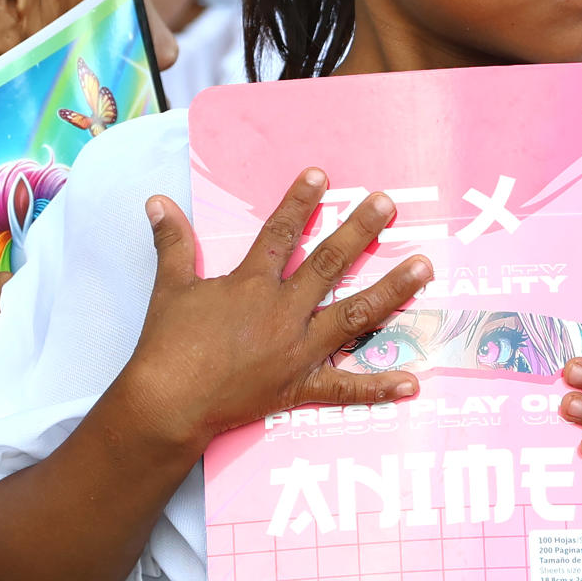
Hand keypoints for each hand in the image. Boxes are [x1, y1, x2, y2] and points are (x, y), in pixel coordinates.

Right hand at [117, 170, 431, 454]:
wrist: (166, 405)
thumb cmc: (166, 347)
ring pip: (354, 316)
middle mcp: (282, 312)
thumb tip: (157, 201)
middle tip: (388, 205)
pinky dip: (378, 388)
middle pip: (329, 264)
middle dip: (360, 231)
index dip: (299, 202)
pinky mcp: (299, 387)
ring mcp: (296, 350)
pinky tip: (412, 383)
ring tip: (424, 268)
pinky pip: (345, 389)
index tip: (321, 176)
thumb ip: (172, 243)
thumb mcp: (169, 288)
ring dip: (391, 291)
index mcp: (251, 284)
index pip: (280, 233)